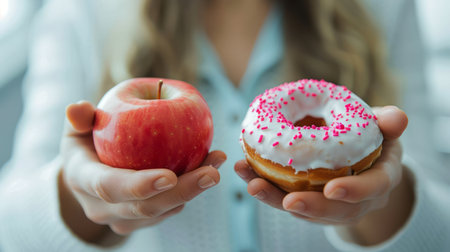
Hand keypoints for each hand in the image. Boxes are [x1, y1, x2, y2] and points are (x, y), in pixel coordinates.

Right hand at [59, 101, 225, 240]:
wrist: (88, 177)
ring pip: (163, 211)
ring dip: (194, 190)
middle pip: (144, 207)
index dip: (139, 184)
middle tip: (212, 173)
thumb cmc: (86, 144)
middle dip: (181, 192)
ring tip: (217, 164)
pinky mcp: (143, 220)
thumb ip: (81, 119)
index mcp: (82, 180)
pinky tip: (210, 167)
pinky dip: (192, 191)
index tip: (170, 176)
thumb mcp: (78, 128)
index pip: (109, 187)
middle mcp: (101, 207)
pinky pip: (170, 209)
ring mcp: (123, 218)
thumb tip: (78, 108)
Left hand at [235, 106, 408, 225]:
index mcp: (379, 179)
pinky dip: (264, 186)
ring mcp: (329, 203)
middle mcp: (356, 199)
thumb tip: (398, 119)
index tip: (332, 188)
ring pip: (303, 208)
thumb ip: (386, 123)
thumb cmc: (371, 138)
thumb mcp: (382, 129)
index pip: (373, 188)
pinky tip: (244, 172)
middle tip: (288, 200)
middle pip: (334, 210)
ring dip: (275, 198)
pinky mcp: (306, 199)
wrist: (358, 158)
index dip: (354, 191)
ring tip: (252, 184)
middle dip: (310, 206)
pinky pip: (284, 196)